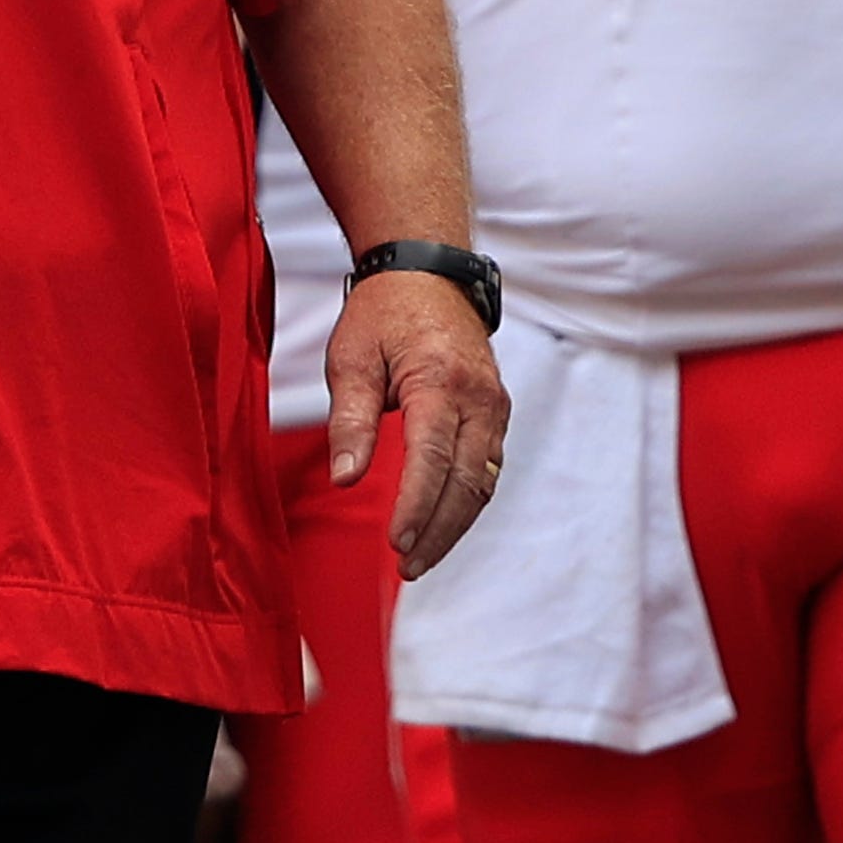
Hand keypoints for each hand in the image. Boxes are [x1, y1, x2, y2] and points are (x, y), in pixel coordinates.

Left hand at [327, 269, 505, 573]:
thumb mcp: (352, 358)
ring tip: (420, 558)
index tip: (396, 544)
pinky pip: (488, 469)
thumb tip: (345, 479)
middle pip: (467, 482)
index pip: (433, 459)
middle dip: (439, 531)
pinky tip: (441, 526)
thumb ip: (350, 420)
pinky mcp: (497, 413)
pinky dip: (467, 503)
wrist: (430, 274)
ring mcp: (495, 407)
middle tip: (408, 567)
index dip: (416, 507)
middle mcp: (479, 398)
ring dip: (455, 525)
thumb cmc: (383, 314)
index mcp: (440, 381)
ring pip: (483, 483)